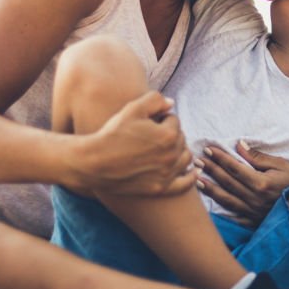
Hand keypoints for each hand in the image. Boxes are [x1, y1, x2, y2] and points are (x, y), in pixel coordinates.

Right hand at [70, 91, 194, 196]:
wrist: (94, 163)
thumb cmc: (112, 134)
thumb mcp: (132, 109)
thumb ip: (155, 100)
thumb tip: (171, 104)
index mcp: (169, 135)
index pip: (174, 120)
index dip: (160, 118)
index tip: (146, 123)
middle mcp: (172, 156)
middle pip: (181, 138)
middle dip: (169, 134)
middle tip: (150, 135)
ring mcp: (167, 174)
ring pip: (185, 158)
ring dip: (180, 151)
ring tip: (167, 148)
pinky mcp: (161, 188)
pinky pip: (185, 184)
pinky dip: (191, 177)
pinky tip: (194, 171)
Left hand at [195, 140, 288, 225]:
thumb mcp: (281, 165)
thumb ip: (259, 158)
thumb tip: (239, 146)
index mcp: (261, 183)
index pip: (235, 168)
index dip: (220, 158)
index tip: (209, 149)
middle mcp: (254, 199)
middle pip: (227, 182)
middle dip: (211, 170)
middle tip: (197, 160)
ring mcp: (253, 212)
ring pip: (226, 199)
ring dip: (210, 189)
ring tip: (197, 180)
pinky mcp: (254, 221)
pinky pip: (234, 216)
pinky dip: (221, 210)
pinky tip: (210, 204)